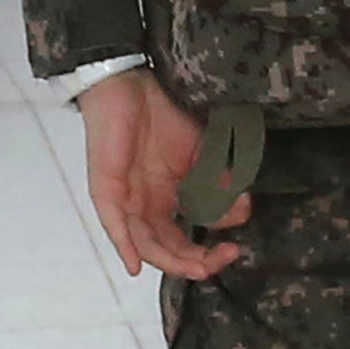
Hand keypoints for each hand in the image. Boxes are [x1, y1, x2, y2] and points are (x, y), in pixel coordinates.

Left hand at [81, 69, 238, 279]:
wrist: (129, 80)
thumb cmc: (162, 111)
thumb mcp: (204, 150)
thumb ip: (220, 180)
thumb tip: (242, 209)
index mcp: (166, 200)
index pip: (187, 239)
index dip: (210, 250)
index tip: (236, 246)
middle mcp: (146, 206)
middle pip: (168, 248)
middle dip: (197, 261)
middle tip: (223, 257)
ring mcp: (125, 199)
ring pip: (144, 243)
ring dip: (170, 260)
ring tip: (197, 267)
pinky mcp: (107, 188)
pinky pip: (114, 223)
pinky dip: (125, 245)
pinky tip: (136, 265)